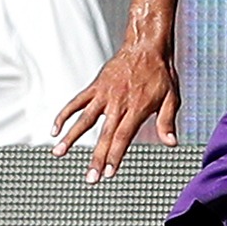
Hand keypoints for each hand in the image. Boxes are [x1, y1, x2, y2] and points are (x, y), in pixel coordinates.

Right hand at [53, 35, 179, 182]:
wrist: (146, 47)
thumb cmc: (161, 74)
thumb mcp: (171, 97)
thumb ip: (167, 121)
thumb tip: (171, 143)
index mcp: (137, 108)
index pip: (123, 136)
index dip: (115, 155)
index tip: (108, 173)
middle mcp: (118, 103)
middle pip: (105, 134)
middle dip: (97, 158)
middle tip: (90, 178)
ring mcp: (104, 95)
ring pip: (84, 119)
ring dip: (70, 137)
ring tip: (58, 153)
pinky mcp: (95, 87)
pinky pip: (76, 102)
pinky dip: (64, 115)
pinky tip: (55, 130)